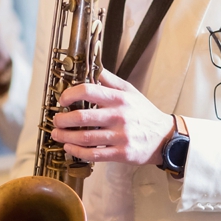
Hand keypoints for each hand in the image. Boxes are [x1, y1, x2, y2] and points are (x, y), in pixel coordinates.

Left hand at [51, 69, 175, 165]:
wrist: (164, 137)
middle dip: (63, 119)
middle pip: (82, 117)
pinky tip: (68, 147)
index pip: (89, 91)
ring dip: (65, 136)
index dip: (70, 95)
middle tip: (56, 120)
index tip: (62, 100)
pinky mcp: (121, 153)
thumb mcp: (130, 92)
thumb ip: (110, 80)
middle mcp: (119, 116)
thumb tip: (92, 66)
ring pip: (85, 137)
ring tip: (57, 134)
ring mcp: (120, 136)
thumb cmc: (143, 113)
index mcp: (119, 99)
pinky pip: (93, 154)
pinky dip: (77, 151)